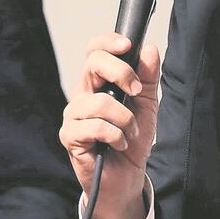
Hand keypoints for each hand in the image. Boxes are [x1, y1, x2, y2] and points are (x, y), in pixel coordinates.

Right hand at [60, 33, 160, 218]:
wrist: (126, 177)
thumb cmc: (131, 139)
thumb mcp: (147, 105)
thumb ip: (147, 77)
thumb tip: (149, 49)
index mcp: (97, 82)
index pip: (94, 50)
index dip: (108, 42)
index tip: (128, 45)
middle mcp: (82, 93)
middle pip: (93, 63)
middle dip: (121, 72)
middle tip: (135, 90)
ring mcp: (73, 114)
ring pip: (100, 101)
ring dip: (125, 118)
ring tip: (130, 131)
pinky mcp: (70, 136)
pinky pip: (95, 126)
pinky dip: (115, 135)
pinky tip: (118, 143)